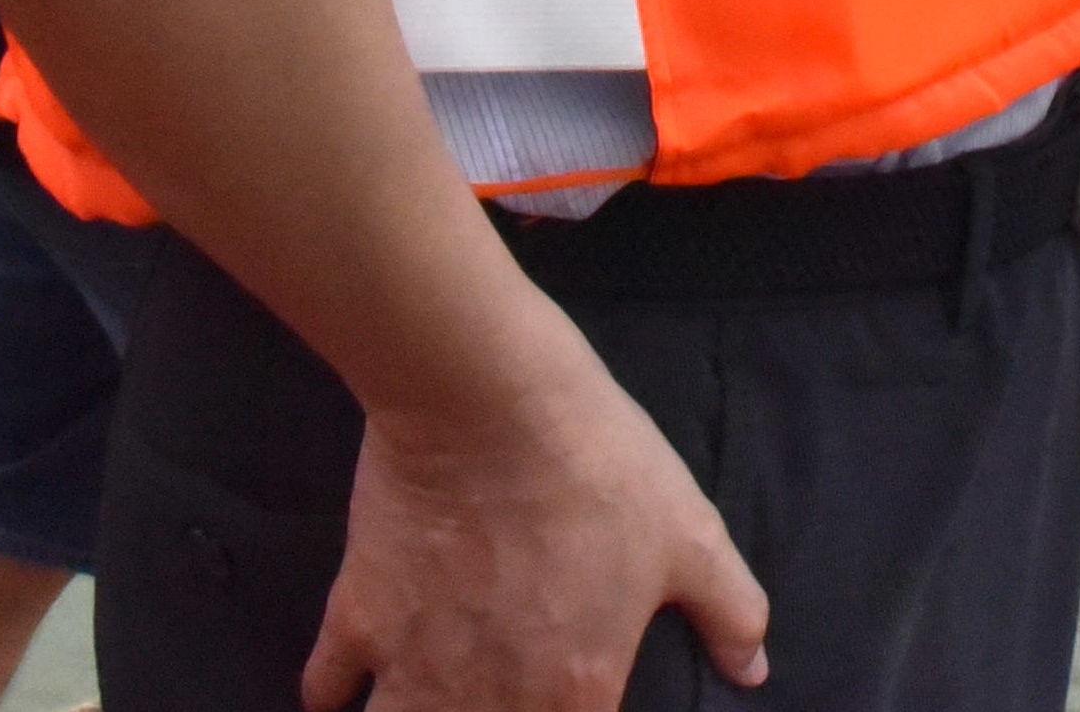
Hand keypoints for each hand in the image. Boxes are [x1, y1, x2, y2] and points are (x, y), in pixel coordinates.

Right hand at [303, 354, 770, 710]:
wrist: (485, 398)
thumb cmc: (597, 466)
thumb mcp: (690, 532)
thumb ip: (729, 610)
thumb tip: (752, 668)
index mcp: (574, 696)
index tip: (569, 709)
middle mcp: (488, 703)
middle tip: (490, 701)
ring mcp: (411, 666)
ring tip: (426, 707)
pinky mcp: (355, 617)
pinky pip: (327, 689)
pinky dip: (335, 698)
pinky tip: (349, 691)